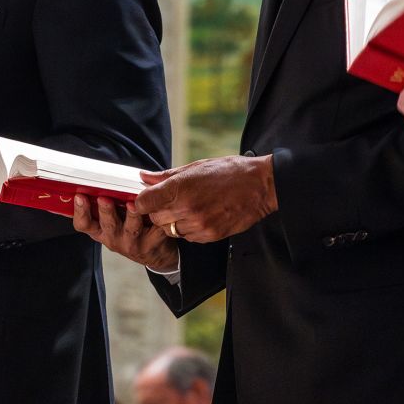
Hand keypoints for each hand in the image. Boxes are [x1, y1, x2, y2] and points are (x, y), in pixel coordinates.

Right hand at [71, 194, 178, 269]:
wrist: (155, 251)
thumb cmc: (131, 227)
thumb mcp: (114, 218)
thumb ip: (108, 201)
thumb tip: (102, 176)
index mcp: (100, 229)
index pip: (84, 224)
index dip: (80, 211)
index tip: (79, 196)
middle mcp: (112, 238)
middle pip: (106, 224)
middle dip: (105, 211)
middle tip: (104, 198)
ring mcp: (131, 243)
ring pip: (131, 228)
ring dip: (131, 215)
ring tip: (132, 203)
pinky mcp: (151, 244)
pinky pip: (154, 230)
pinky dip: (156, 218)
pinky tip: (158, 209)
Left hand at [134, 155, 276, 242]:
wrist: (261, 187)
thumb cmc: (230, 172)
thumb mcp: (197, 167)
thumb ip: (167, 176)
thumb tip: (144, 177)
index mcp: (181, 187)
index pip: (144, 203)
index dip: (142, 202)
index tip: (146, 199)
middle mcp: (187, 208)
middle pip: (155, 218)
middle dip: (158, 211)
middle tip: (171, 201)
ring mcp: (198, 224)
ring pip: (170, 230)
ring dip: (174, 221)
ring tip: (189, 207)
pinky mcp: (209, 236)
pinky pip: (187, 237)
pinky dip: (188, 229)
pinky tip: (200, 215)